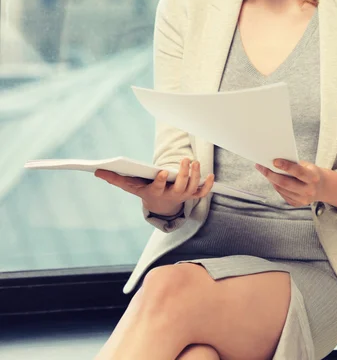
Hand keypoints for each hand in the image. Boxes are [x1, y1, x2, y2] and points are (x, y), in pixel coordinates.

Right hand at [95, 157, 214, 215]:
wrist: (160, 205)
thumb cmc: (144, 190)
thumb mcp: (131, 186)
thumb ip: (115, 179)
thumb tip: (96, 171)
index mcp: (156, 193)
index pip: (158, 187)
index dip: (160, 181)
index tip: (162, 171)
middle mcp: (171, 195)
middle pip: (180, 187)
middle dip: (184, 174)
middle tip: (185, 160)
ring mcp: (183, 196)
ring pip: (192, 188)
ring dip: (195, 176)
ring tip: (194, 162)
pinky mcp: (192, 195)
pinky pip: (202, 192)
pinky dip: (208, 185)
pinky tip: (211, 175)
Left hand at [255, 159, 323, 206]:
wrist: (321, 187)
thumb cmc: (311, 172)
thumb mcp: (307, 166)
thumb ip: (294, 165)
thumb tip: (274, 161)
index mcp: (313, 178)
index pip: (298, 171)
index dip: (286, 166)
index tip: (274, 161)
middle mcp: (309, 190)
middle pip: (285, 183)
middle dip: (271, 174)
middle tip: (260, 166)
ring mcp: (302, 199)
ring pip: (281, 188)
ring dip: (271, 179)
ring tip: (263, 170)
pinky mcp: (296, 204)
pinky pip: (282, 193)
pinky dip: (275, 185)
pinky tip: (272, 179)